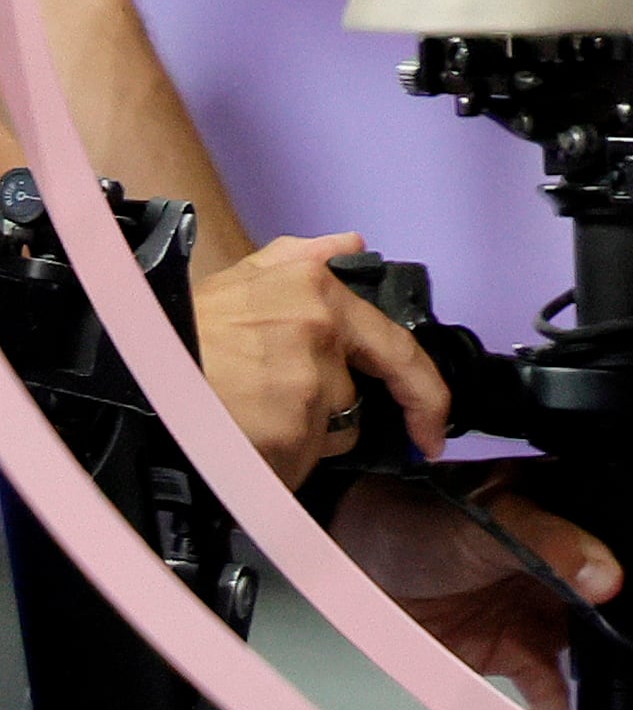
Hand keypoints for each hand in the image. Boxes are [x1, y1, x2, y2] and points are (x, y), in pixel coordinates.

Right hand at [192, 233, 443, 484]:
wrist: (119, 372)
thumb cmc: (177, 332)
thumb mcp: (239, 279)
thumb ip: (300, 260)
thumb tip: (350, 244)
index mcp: (317, 290)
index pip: (400, 349)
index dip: (424, 396)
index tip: (435, 430)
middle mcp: (320, 332)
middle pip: (352, 402)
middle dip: (319, 415)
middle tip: (264, 408)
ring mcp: (306, 386)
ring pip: (323, 437)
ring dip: (290, 437)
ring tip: (235, 415)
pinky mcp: (284, 434)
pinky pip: (295, 465)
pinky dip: (271, 464)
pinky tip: (233, 440)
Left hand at [330, 477, 632, 709]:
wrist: (343, 562)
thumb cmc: (412, 514)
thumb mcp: (485, 514)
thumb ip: (547, 542)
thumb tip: (608, 577)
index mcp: (577, 501)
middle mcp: (574, 553)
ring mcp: (548, 603)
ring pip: (616, 642)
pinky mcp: (516, 649)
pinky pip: (557, 689)